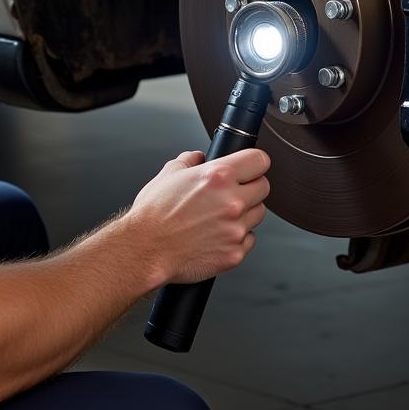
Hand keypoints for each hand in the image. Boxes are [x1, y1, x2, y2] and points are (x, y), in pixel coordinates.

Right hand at [127, 147, 270, 284]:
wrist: (144, 250)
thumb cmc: (153, 215)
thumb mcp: (168, 174)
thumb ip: (189, 160)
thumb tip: (198, 157)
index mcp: (218, 176)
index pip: (260, 160)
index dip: (254, 163)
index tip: (250, 168)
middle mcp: (232, 201)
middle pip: (264, 187)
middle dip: (250, 188)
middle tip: (230, 193)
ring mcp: (236, 229)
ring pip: (258, 214)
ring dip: (245, 213)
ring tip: (218, 217)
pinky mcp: (235, 253)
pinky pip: (249, 239)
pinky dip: (238, 237)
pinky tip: (217, 235)